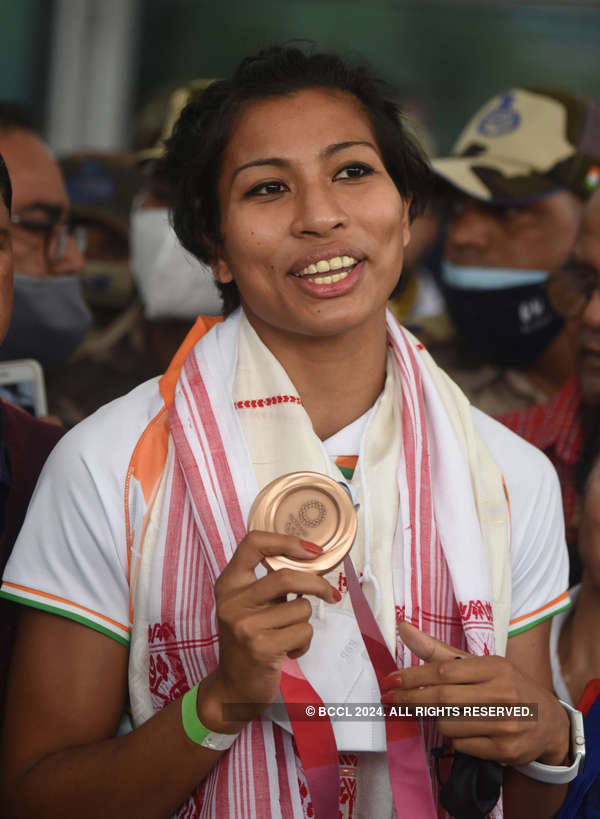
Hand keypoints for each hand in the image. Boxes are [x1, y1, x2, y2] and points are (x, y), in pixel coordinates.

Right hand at [205, 531, 340, 727]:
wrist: (233, 689)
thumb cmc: (248, 641)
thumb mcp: (247, 606)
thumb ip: (268, 585)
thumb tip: (312, 563)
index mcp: (229, 584)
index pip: (253, 543)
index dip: (286, 540)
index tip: (313, 550)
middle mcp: (232, 601)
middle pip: (286, 577)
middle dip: (317, 584)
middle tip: (331, 594)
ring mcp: (245, 625)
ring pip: (300, 608)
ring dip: (304, 622)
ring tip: (288, 635)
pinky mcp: (260, 647)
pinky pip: (302, 632)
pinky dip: (303, 642)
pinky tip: (288, 650)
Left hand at [380, 621, 568, 766]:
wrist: (550, 722)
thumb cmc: (506, 686)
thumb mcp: (479, 664)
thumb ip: (438, 650)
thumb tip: (402, 627)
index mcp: (495, 667)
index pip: (444, 670)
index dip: (413, 676)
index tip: (390, 681)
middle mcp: (503, 694)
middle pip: (443, 699)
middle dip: (411, 700)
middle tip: (389, 700)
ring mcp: (506, 724)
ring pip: (449, 724)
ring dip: (436, 719)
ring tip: (441, 713)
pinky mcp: (507, 750)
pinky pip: (462, 745)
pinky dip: (454, 738)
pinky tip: (462, 729)